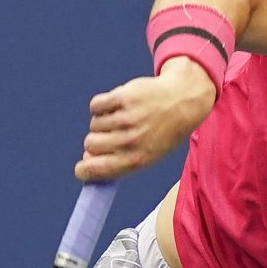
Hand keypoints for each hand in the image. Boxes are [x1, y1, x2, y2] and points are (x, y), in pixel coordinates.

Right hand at [74, 58, 217, 180]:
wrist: (183, 100)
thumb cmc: (163, 131)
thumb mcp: (149, 154)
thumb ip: (118, 162)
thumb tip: (86, 160)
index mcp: (137, 159)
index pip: (95, 170)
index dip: (84, 170)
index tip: (83, 168)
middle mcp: (131, 140)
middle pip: (90, 144)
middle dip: (97, 141)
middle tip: (114, 134)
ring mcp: (127, 118)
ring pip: (94, 124)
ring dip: (103, 121)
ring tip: (123, 117)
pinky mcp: (123, 97)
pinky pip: (96, 105)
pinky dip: (102, 105)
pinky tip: (117, 105)